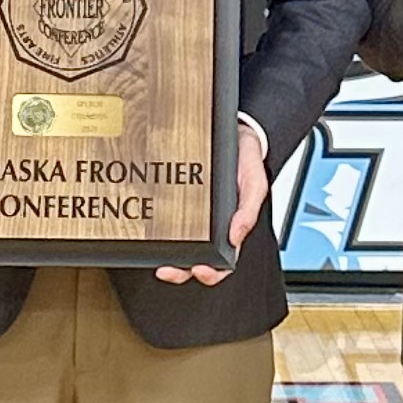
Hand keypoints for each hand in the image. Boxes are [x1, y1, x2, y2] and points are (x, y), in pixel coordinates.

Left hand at [157, 120, 269, 283]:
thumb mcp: (255, 184)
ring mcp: (189, 215)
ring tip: (157, 258)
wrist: (233, 130)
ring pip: (175, 245)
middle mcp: (208, 227)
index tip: (201, 269)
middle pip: (192, 260)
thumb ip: (248, 211)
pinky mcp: (174, 199)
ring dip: (166, 256)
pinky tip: (147, 229)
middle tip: (168, 270)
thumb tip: (235, 237)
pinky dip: (155, 229)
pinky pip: (162, 218)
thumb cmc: (246, 160)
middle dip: (180, 271)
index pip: (222, 262)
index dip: (211, 272)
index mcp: (229, 229)